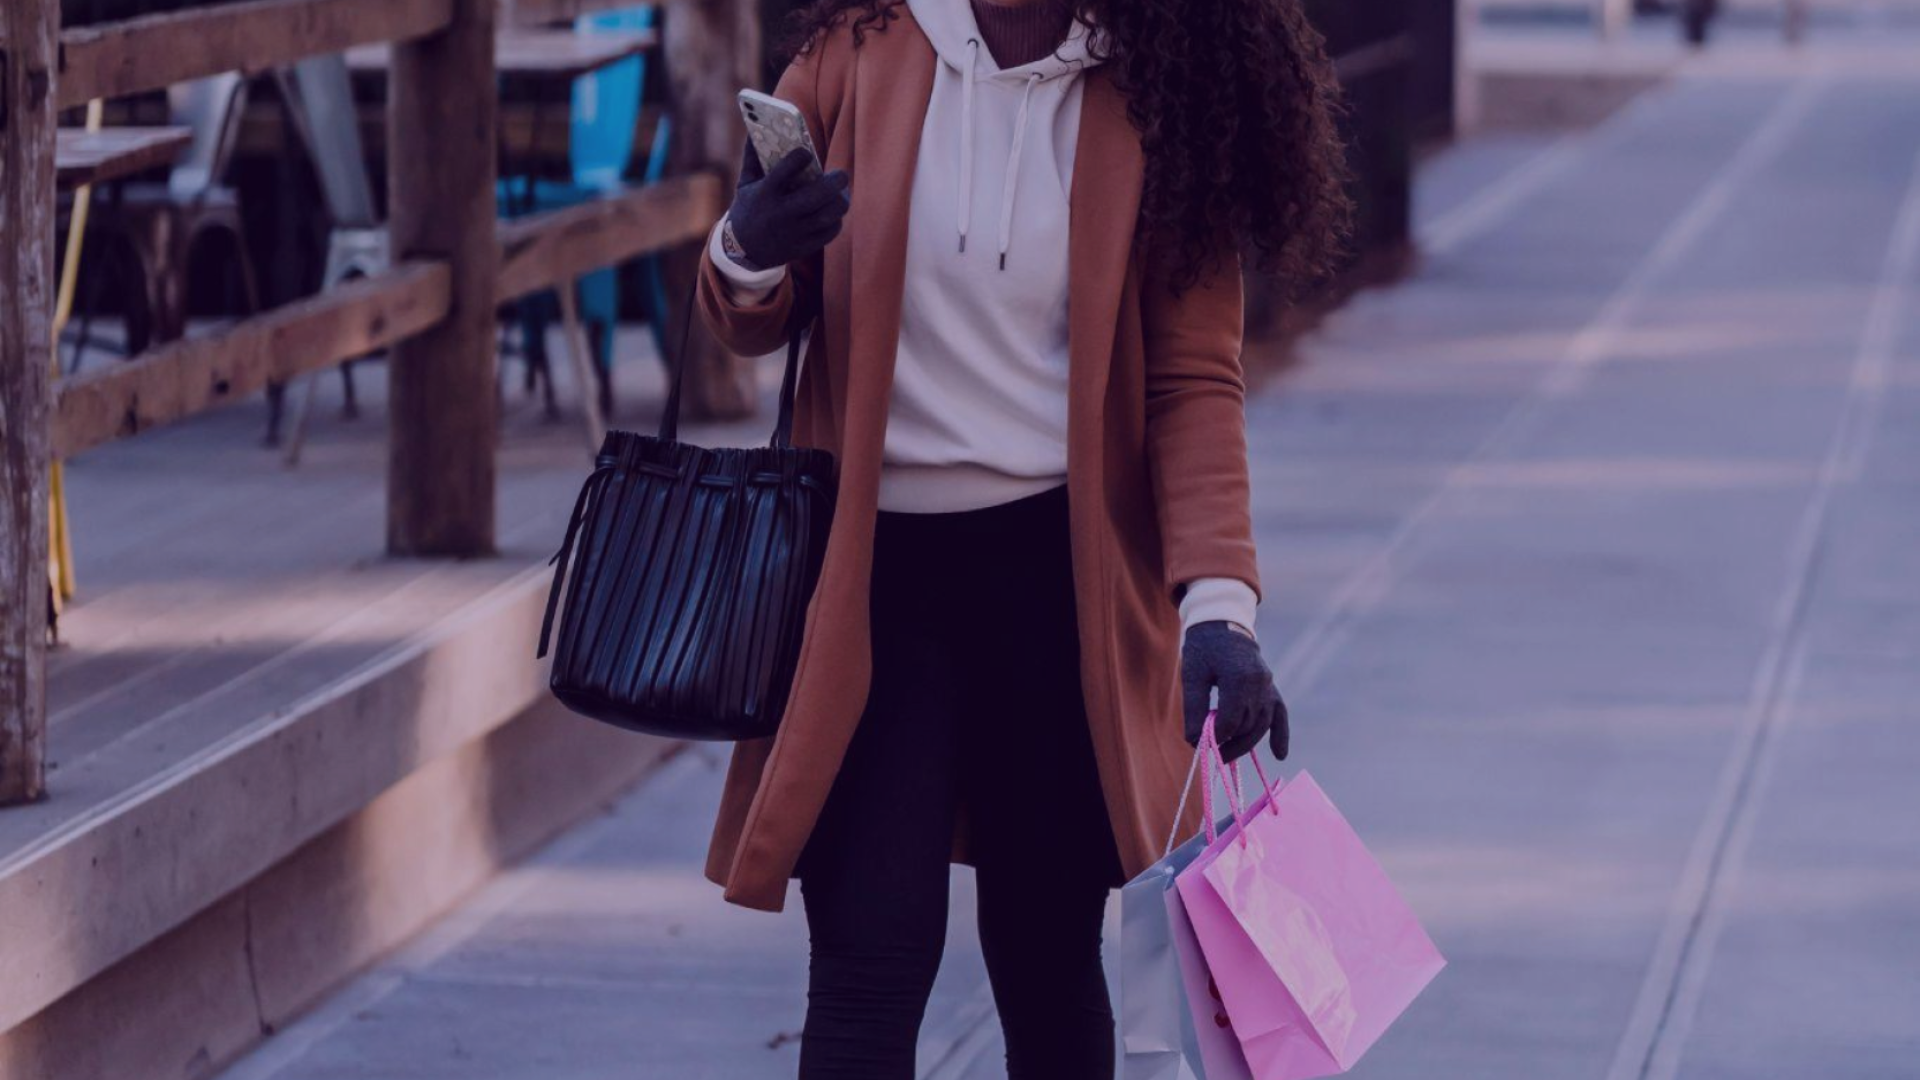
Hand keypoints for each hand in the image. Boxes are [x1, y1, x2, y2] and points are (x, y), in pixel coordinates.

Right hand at [727, 142, 849, 270]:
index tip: (806, 153)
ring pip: (828, 215)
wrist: (744, 251)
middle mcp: (781, 213)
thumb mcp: (745, 183)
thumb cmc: (748, 209)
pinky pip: (830, 232)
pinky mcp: (804, 246)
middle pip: (817, 195)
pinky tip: (834, 211)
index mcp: (765, 194)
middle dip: (835, 181)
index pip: (786, 170)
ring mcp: (794, 232)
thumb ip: (753, 156)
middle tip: (841, 174)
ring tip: (841, 192)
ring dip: (840, 201)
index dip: (800, 156)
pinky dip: (836, 220)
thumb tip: (757, 125)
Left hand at [1182, 621, 1289, 761]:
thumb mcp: (1192, 676)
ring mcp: (1269, 686)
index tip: (1198, 744)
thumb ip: (1193, 708)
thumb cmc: (1203, 649)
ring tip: (1226, 757)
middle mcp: (1260, 683)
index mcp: (1240, 677)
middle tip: (1211, 755)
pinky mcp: (1272, 688)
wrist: (1223, 624)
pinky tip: (1280, 755)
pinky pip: (1280, 714)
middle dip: (1229, 744)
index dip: (1215, 737)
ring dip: (1246, 744)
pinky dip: (1281, 734)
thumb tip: (1194, 741)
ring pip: (1262, 725)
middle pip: (1248, 726)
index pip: (1231, 720)